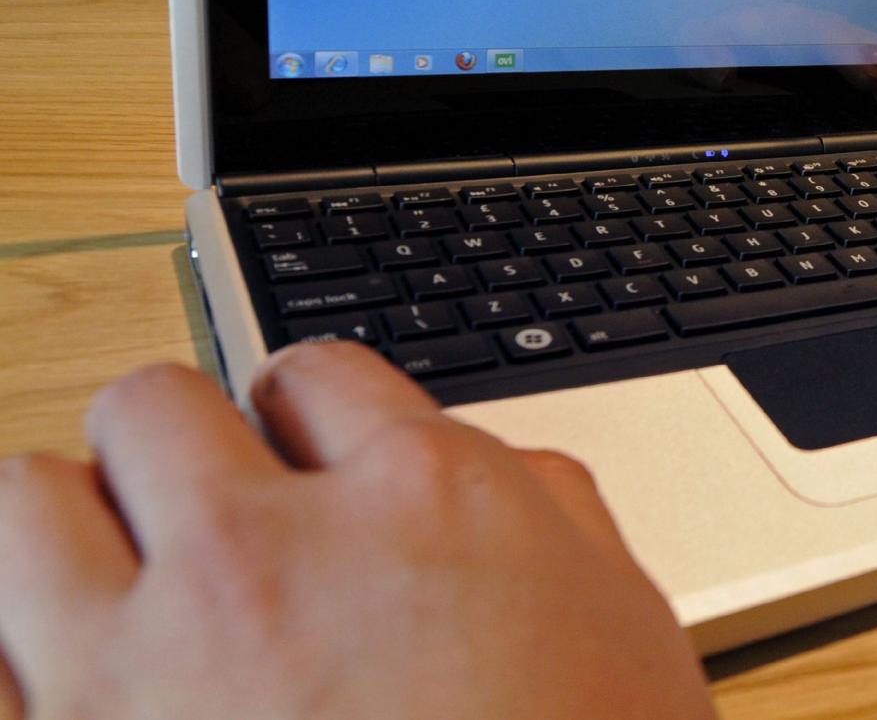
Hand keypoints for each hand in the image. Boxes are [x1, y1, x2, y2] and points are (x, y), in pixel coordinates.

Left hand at [0, 343, 712, 719]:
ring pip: (21, 501)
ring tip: (106, 589)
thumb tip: (500, 474)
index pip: (314, 374)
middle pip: (153, 406)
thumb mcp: (630, 643)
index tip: (303, 456)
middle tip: (202, 514)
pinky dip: (16, 663)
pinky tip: (73, 689)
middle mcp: (265, 560)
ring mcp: (137, 672)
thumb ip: (556, 523)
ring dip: (60, 532)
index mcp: (423, 505)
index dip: (308, 415)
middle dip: (175, 450)